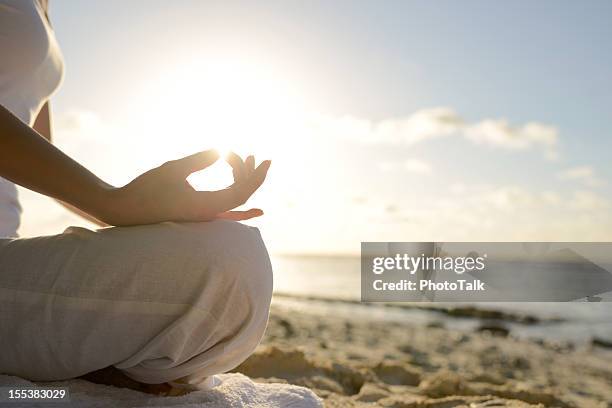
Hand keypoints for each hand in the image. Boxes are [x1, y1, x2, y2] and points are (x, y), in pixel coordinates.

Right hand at [99, 150, 269, 225]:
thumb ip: (198, 160)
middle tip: (247, 154)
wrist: (124, 210)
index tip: (263, 159)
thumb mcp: (173, 169)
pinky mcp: (198, 216)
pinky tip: (257, 210)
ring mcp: (204, 217)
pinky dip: (242, 211)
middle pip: (241, 195)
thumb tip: (221, 152)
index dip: (256, 176)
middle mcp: (209, 215)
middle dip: (249, 174)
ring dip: (243, 183)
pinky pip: (226, 215)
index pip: (242, 192)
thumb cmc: (145, 189)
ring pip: (235, 204)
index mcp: (206, 206)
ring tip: (248, 161)